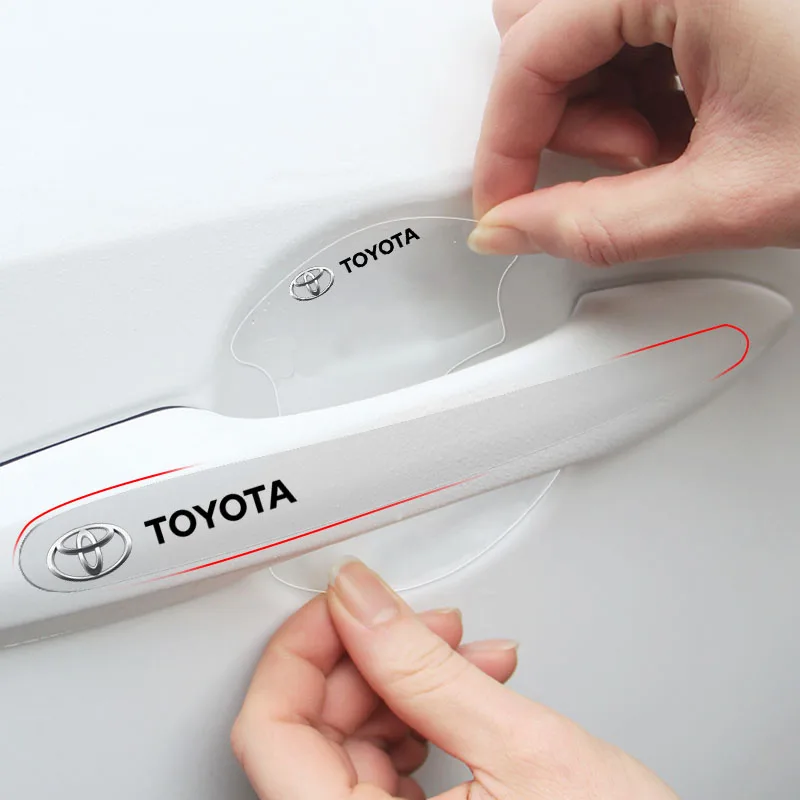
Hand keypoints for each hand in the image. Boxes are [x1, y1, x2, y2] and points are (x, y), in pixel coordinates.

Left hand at [232, 559, 677, 798]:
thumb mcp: (527, 753)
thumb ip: (425, 670)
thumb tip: (358, 600)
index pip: (269, 730)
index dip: (302, 647)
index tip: (343, 601)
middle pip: (310, 732)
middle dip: (373, 659)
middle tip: (424, 623)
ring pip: (351, 747)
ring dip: (407, 686)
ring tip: (468, 657)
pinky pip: (387, 774)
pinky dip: (425, 722)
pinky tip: (467, 694)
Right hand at [468, 0, 799, 264]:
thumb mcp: (730, 193)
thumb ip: (598, 224)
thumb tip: (513, 231)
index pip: (529, 53)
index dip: (505, 145)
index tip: (504, 206)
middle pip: (541, 25)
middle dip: (562, 114)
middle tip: (628, 162)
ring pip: (579, 26)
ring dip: (604, 105)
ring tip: (676, 145)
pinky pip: (628, 25)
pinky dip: (639, 86)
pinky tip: (691, 119)